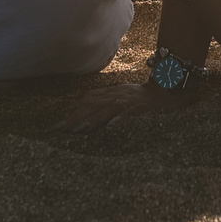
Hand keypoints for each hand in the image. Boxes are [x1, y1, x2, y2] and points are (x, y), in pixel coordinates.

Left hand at [58, 81, 205, 131]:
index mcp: (109, 93)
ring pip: (105, 110)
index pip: (86, 100)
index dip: (72, 110)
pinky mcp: (138, 108)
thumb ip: (101, 99)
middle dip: (75, 117)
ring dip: (91, 119)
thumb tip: (80, 105)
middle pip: (91, 106)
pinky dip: (119, 119)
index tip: (58, 123)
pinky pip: (127, 114)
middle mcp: (114, 96)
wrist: (162, 92)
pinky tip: (110, 126)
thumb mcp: (117, 94)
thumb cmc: (138, 96)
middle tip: (60, 129)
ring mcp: (126, 102)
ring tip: (78, 129)